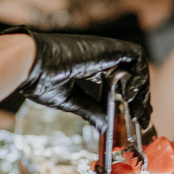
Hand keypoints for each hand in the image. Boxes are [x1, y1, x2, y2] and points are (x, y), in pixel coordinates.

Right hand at [0, 27, 150, 132]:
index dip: (131, 101)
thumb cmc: (40, 79)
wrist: (31, 64)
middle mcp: (100, 58)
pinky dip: (139, 75)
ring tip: (136, 111)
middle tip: (143, 120)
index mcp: (90, 68)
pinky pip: (136, 56)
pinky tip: (131, 95)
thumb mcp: (70, 101)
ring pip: (138, 66)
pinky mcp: (109, 47)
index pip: (119, 83)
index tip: (134, 120)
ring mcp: (106, 51)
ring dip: (142, 90)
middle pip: (132, 76)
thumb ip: (90, 111)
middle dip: (142, 100)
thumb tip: (105, 126)